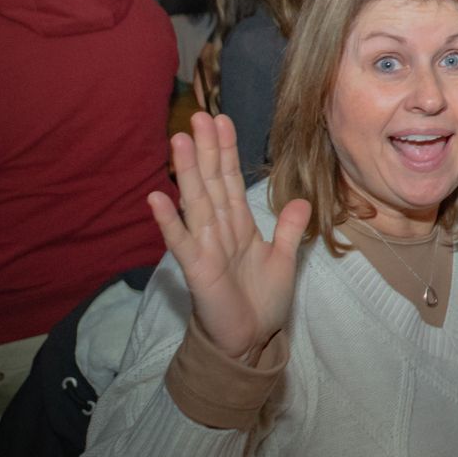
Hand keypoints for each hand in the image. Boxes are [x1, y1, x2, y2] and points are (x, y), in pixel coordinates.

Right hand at [148, 112, 309, 362]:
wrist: (250, 341)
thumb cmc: (260, 302)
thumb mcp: (282, 260)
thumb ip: (288, 230)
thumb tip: (302, 201)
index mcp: (238, 225)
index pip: (231, 180)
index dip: (227, 151)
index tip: (223, 120)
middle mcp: (218, 230)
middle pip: (212, 182)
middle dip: (207, 149)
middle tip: (200, 115)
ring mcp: (205, 247)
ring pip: (197, 202)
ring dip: (188, 172)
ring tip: (179, 140)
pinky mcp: (197, 269)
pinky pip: (181, 242)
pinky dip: (169, 221)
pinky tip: (156, 198)